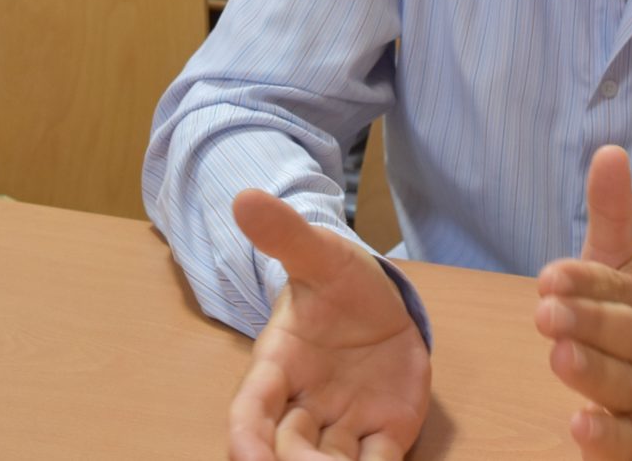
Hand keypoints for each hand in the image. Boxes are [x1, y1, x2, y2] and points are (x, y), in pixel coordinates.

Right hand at [227, 189, 431, 460]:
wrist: (382, 302)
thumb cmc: (339, 282)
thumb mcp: (319, 254)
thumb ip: (285, 235)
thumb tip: (245, 197)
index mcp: (278, 365)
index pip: (250, 410)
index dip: (246, 438)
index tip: (247, 458)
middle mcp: (305, 404)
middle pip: (288, 449)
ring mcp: (345, 423)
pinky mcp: (386, 432)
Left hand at [536, 145, 631, 460]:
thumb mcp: (623, 268)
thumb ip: (613, 215)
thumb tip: (609, 149)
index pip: (620, 289)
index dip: (587, 282)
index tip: (550, 275)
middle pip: (627, 336)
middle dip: (589, 322)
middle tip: (546, 311)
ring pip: (625, 387)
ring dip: (594, 372)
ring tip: (560, 357)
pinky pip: (625, 443)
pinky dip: (605, 437)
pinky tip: (580, 426)